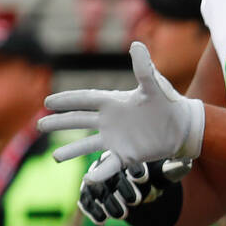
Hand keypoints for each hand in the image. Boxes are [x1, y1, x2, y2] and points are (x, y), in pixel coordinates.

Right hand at [39, 42, 205, 180]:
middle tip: (40, 124)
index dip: (67, 100)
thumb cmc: (170, 103)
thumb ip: (144, 68)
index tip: (48, 101)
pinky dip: (98, 173)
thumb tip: (136, 44)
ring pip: (88, 145)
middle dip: (61, 122)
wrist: (184, 126)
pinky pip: (107, 165)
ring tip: (55, 157)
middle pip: (80, 121)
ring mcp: (117, 138)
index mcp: (115, 102)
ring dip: (71, 150)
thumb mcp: (155, 85)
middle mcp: (111, 120)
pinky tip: (88, 180)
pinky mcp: (126, 154)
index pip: (85, 100)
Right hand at [79, 152, 191, 224]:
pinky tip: (102, 221)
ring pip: (97, 189)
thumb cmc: (153, 175)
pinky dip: (92, 210)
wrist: (137, 185)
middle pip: (111, 175)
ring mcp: (94, 177)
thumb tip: (186, 163)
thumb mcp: (164, 172)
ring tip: (122, 215)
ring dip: (109, 203)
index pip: (129, 159)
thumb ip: (172, 170)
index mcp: (126, 153)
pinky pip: (85, 200)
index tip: (144, 177)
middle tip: (135, 201)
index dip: (135, 169)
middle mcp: (106, 162)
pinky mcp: (87, 192)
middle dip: (123, 189)